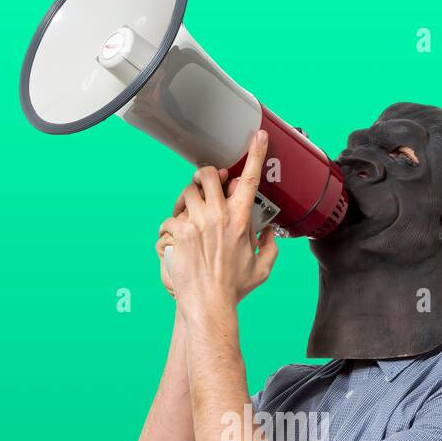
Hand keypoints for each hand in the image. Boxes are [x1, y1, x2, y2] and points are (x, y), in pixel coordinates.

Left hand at [154, 129, 277, 317]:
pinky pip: (171, 216)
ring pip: (188, 191)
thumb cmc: (234, 288)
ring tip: (189, 213)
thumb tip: (269, 231)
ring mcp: (196, 222)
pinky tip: (176, 239)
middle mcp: (218, 216)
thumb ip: (270, 245)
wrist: (208, 303)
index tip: (258, 137)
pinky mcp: (178, 231)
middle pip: (210, 174)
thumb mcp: (262, 268)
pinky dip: (172, 225)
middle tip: (206, 184)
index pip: (250, 180)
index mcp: (241, 220)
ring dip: (188, 198)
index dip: (256, 154)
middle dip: (207, 175)